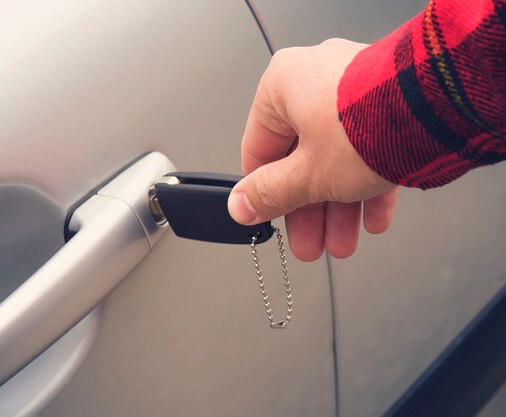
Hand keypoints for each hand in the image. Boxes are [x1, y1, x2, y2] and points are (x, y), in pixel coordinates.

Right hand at [228, 39, 397, 260]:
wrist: (441, 108)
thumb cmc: (370, 125)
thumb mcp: (308, 174)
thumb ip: (270, 193)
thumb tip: (240, 207)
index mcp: (282, 87)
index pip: (258, 148)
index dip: (262, 192)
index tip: (266, 218)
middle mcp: (316, 82)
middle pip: (300, 159)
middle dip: (308, 211)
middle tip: (309, 243)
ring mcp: (353, 92)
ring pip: (335, 159)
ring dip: (338, 208)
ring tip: (342, 243)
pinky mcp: (386, 104)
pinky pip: (367, 149)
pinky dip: (367, 186)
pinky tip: (372, 220)